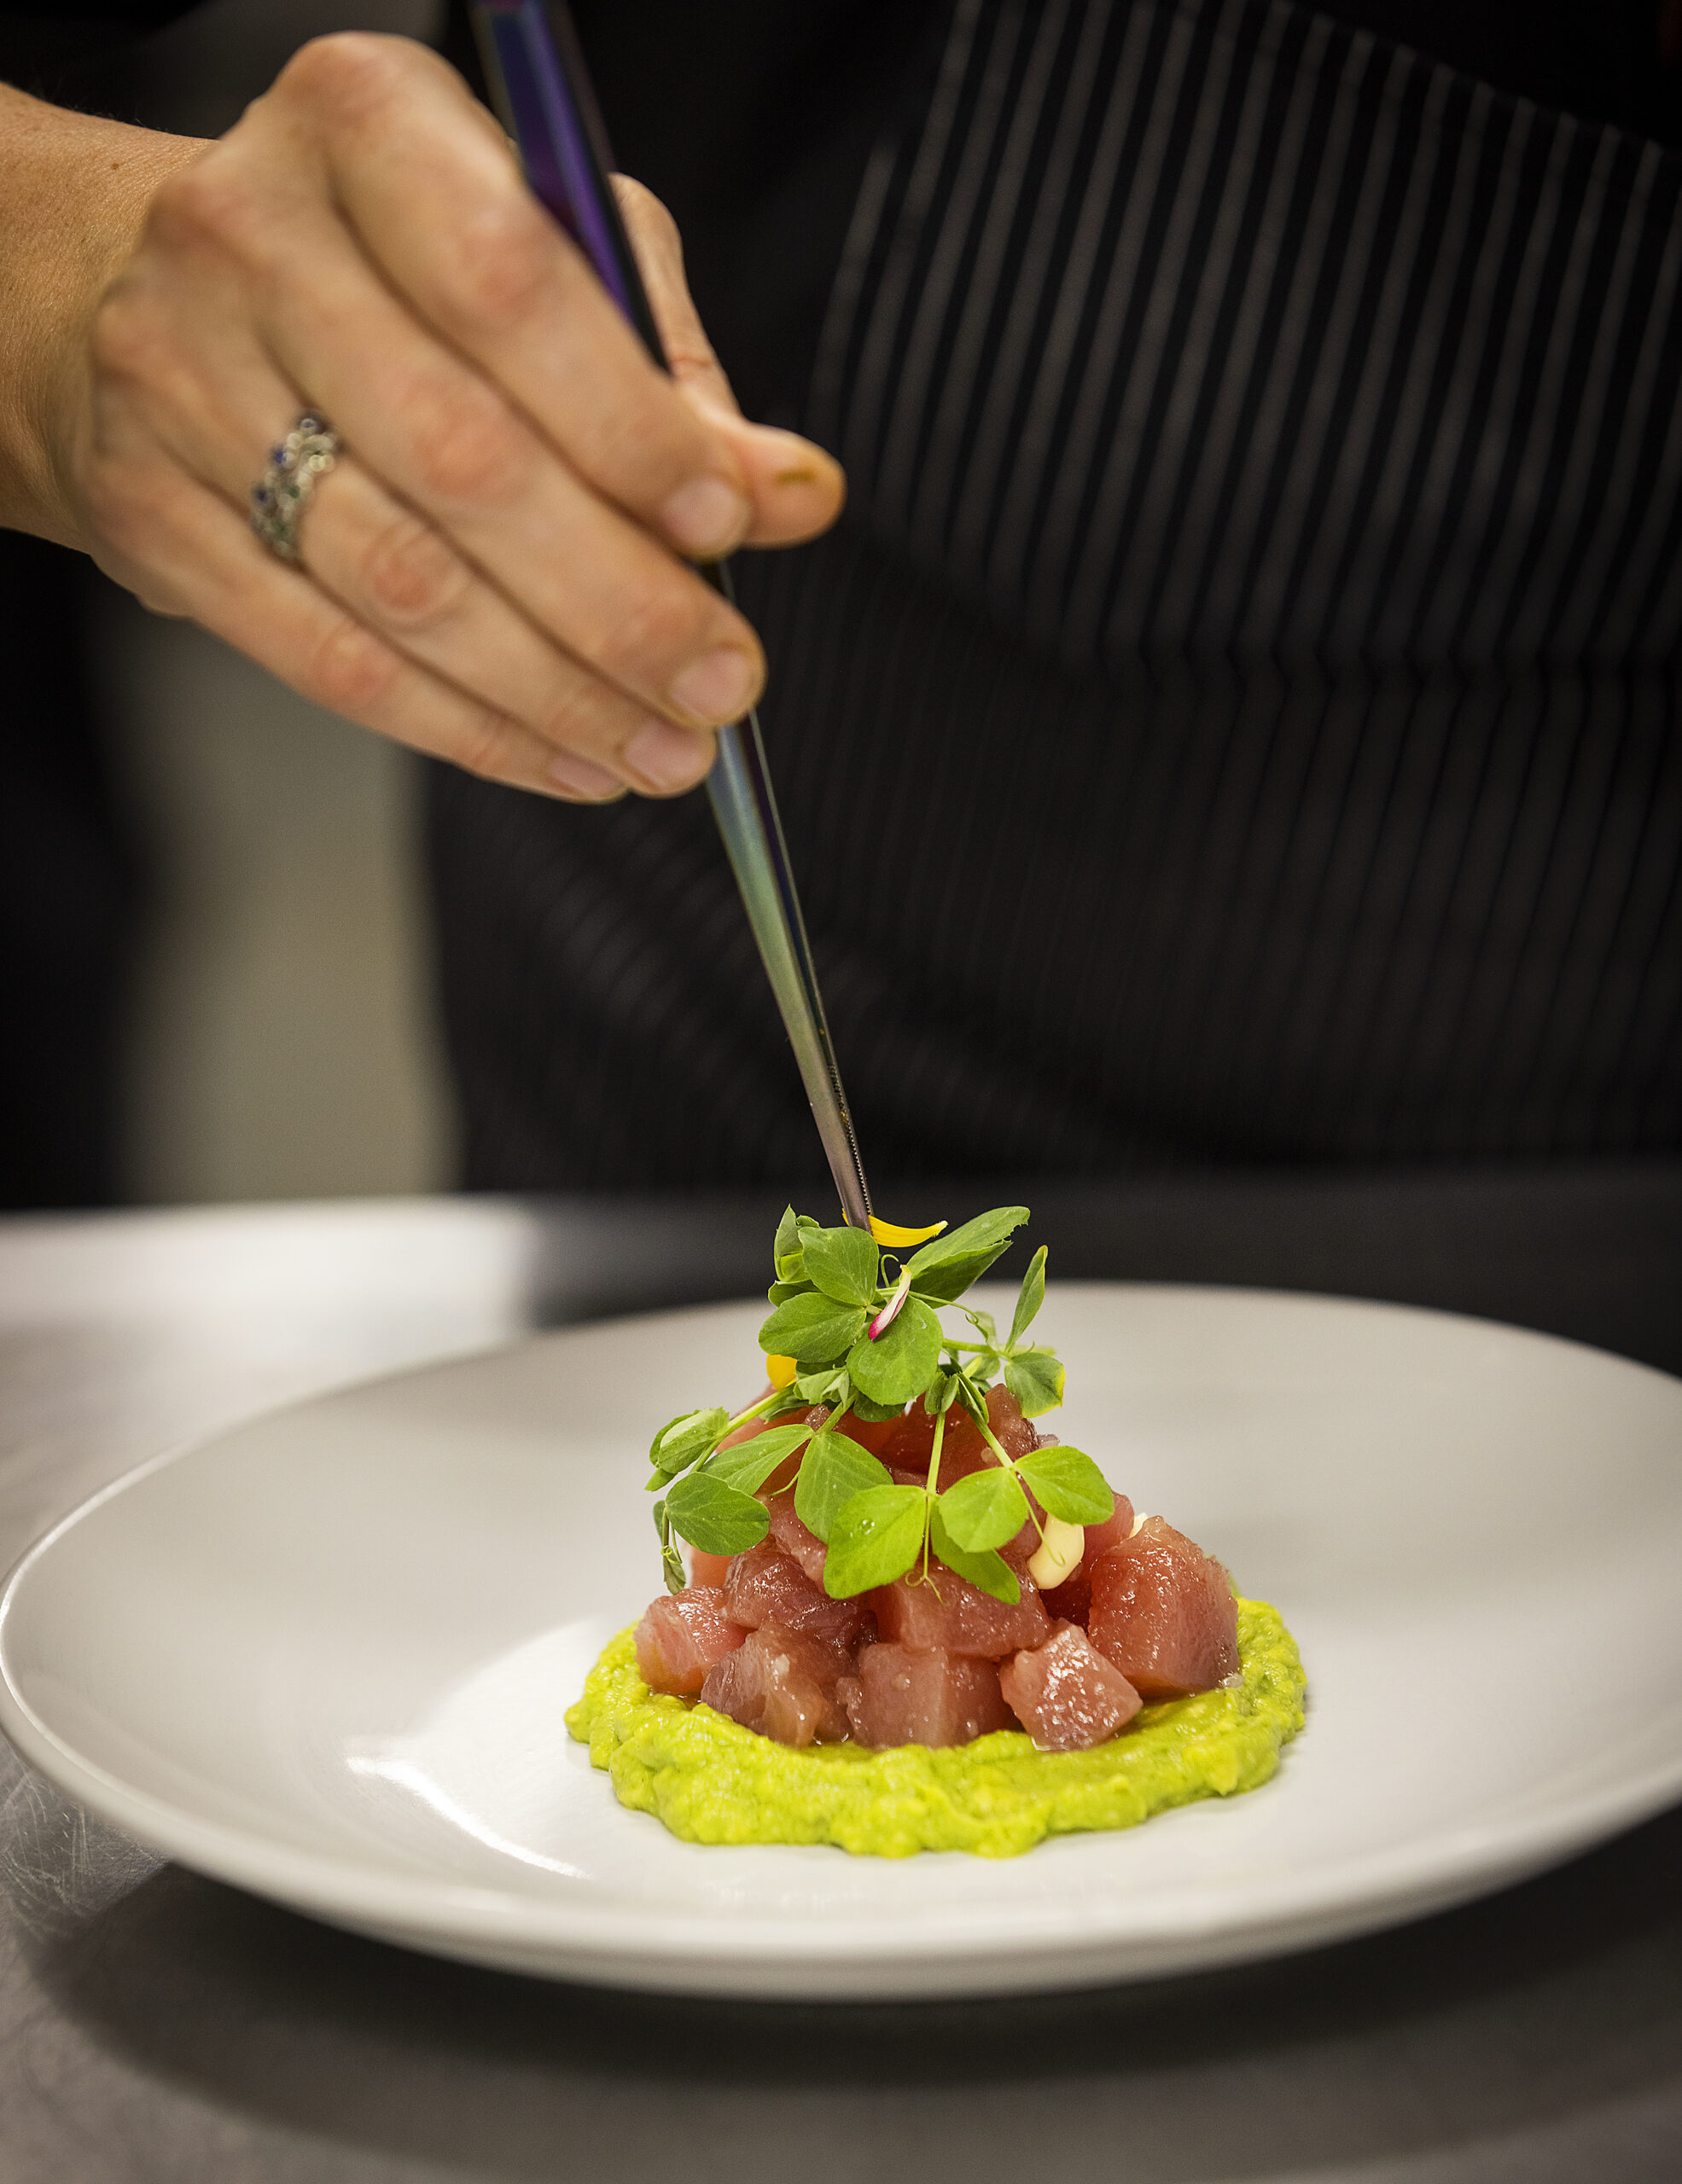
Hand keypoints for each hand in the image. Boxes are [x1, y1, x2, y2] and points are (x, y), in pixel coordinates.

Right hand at [45, 36, 844, 800]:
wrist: (165, 287)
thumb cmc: (397, 260)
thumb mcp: (547, 245)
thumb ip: (666, 365)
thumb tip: (789, 496)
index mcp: (362, 121)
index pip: (508, 288)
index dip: (627, 427)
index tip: (727, 525)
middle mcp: (248, 238)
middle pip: (459, 459)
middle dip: (618, 602)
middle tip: (720, 684)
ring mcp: (176, 379)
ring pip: (399, 582)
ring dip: (555, 690)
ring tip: (661, 747)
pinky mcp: (145, 512)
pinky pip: (327, 658)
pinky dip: (467, 728)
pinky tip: (563, 757)